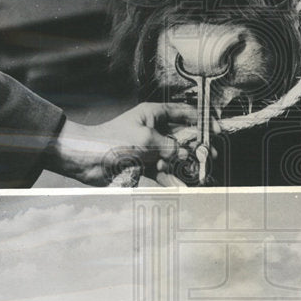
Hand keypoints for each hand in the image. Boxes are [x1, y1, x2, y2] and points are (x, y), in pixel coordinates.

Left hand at [45, 102, 197, 185]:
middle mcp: (153, 129)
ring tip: (199, 176)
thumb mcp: (146, 140)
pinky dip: (171, 179)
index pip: (184, 112)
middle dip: (197, 147)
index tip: (216, 129)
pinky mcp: (143, 165)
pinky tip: (181, 188)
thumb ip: (169, 146)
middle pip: (183, 137)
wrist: (85, 159)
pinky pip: (163, 172)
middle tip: (210, 156)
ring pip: (174, 157)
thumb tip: (183, 154)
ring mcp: (149, 148)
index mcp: (153, 114)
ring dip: (185, 166)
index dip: (202, 119)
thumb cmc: (111, 140)